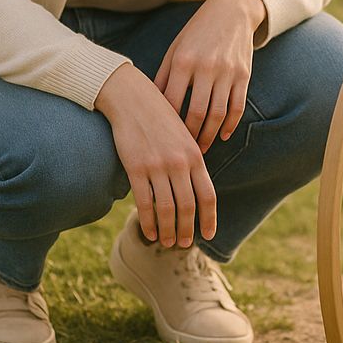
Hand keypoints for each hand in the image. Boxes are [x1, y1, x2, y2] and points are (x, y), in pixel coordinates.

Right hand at [95, 64, 215, 247]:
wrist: (134, 98)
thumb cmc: (160, 117)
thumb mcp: (183, 136)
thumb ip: (191, 160)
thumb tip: (195, 188)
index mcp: (195, 154)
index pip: (208, 194)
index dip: (209, 218)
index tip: (209, 234)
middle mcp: (179, 162)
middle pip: (187, 206)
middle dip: (187, 229)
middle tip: (184, 244)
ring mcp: (158, 166)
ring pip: (166, 209)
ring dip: (167, 230)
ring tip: (167, 242)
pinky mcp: (136, 168)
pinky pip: (144, 202)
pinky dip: (147, 221)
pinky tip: (148, 231)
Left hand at [154, 0, 264, 152]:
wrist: (232, 10)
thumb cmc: (197, 31)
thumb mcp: (176, 48)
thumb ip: (164, 76)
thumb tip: (152, 107)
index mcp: (184, 61)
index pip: (173, 102)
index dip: (167, 125)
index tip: (162, 140)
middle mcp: (206, 67)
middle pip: (197, 113)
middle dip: (189, 137)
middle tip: (183, 152)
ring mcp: (227, 71)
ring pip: (218, 114)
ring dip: (209, 136)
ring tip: (201, 149)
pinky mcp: (244, 74)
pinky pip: (237, 106)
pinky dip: (230, 125)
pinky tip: (223, 135)